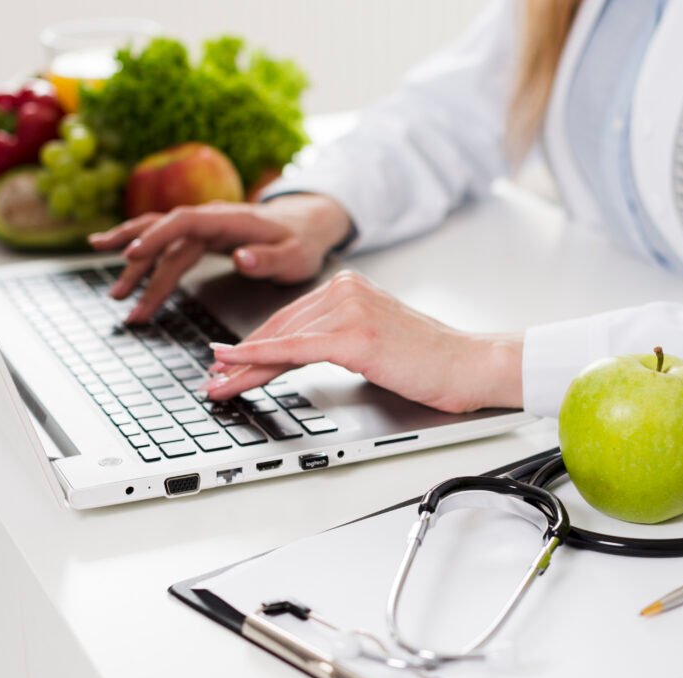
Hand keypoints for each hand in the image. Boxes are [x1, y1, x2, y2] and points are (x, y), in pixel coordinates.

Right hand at [88, 194, 352, 323]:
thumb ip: (268, 259)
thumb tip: (240, 259)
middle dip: (140, 266)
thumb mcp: (295, 256)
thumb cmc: (301, 242)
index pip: (184, 222)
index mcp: (230, 219)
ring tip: (115, 293)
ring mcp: (205, 226)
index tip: (132, 255)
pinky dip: (143, 250)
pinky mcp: (203, 236)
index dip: (157, 236)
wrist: (307, 224)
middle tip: (120, 297)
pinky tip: (119, 257)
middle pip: (165, 235)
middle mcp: (211, 218)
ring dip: (136, 264)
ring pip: (161, 240)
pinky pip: (168, 243)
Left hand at [204, 271, 524, 412]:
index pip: (289, 318)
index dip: (254, 343)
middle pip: (279, 328)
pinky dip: (260, 359)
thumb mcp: (376, 337)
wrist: (469, 364)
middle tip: (213, 378)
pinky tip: (237, 366)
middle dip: (241, 358)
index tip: (228, 361)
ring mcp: (350, 310)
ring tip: (219, 386)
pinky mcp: (355, 336)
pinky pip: (296, 349)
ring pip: (281, 341)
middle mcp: (346, 290)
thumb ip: (338, 336)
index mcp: (349, 286)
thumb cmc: (430, 359)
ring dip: (243, 366)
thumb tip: (298, 354)